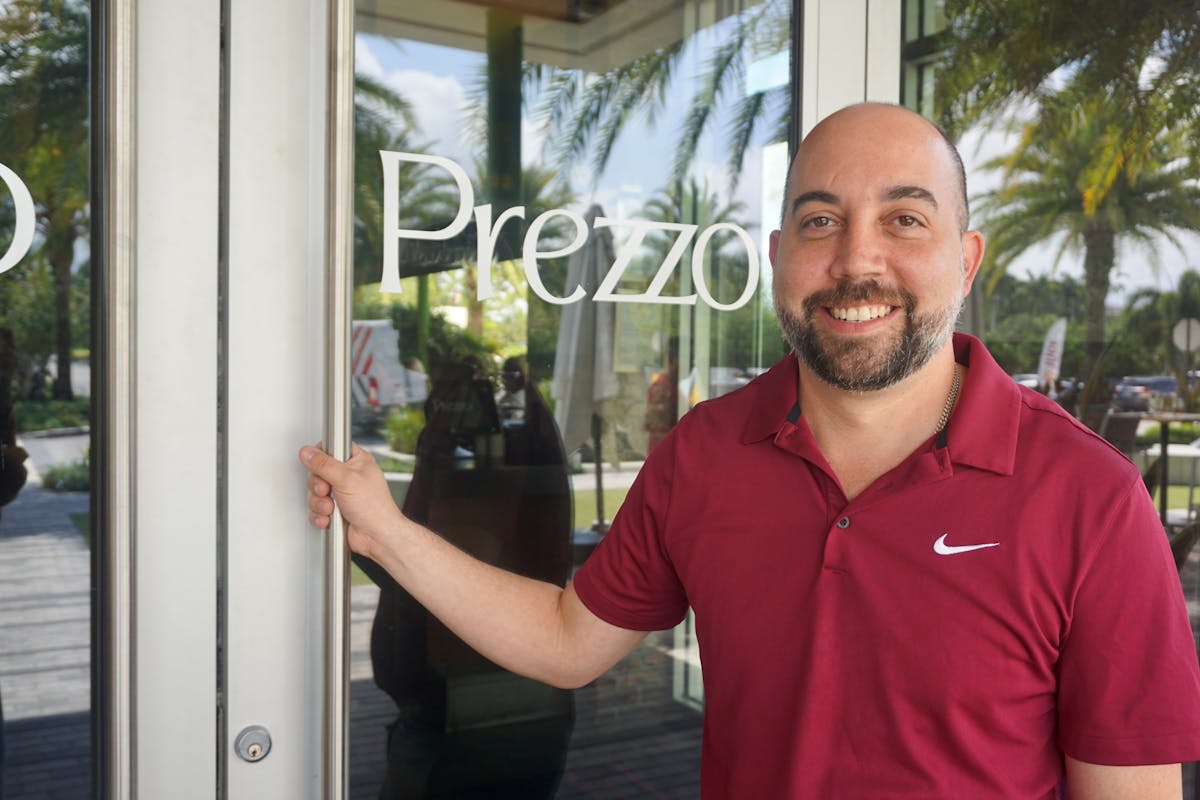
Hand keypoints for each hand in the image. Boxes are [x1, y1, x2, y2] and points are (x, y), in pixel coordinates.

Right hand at [299, 443, 403, 558]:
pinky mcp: (334, 510)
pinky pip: (315, 509)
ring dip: (319, 503)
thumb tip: (307, 452)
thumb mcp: (346, 479)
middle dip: (318, 486)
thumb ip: (324, 464)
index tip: (318, 465)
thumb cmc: (374, 507)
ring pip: (314, 493)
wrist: (377, 536)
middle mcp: (347, 476)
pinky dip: (319, 515)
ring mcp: (340, 494)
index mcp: (356, 461)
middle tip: (326, 491)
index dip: (321, 457)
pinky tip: (329, 518)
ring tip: (332, 508)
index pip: (331, 448)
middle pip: (317, 473)